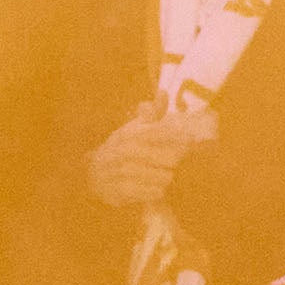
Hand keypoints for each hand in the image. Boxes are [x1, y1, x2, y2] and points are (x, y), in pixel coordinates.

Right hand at [86, 104, 213, 209]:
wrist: (93, 172)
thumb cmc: (121, 147)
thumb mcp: (134, 128)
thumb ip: (152, 113)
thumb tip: (163, 92)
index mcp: (130, 133)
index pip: (159, 132)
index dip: (178, 136)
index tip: (191, 140)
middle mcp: (124, 151)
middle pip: (165, 157)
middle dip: (174, 160)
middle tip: (178, 161)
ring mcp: (120, 171)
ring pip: (161, 176)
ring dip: (166, 177)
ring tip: (166, 175)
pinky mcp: (119, 190)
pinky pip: (150, 193)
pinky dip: (156, 192)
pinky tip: (157, 189)